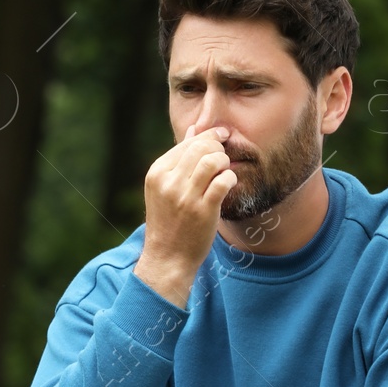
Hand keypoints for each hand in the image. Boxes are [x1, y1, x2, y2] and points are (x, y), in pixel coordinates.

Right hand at [135, 124, 236, 306]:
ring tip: (224, 171)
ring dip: (224, 162)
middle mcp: (168, 182)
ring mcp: (184, 197)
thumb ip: (179, 158)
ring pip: (212, 160)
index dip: (208, 136)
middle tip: (224, 156)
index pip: (187, 143)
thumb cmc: (169, 221)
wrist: (167, 257)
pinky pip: (223, 181)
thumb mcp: (165, 187)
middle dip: (218, 147)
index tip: (222, 135)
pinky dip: (230, 178)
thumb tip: (195, 129)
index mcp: (157, 173)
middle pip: (200, 147)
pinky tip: (228, 183)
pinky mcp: (202, 210)